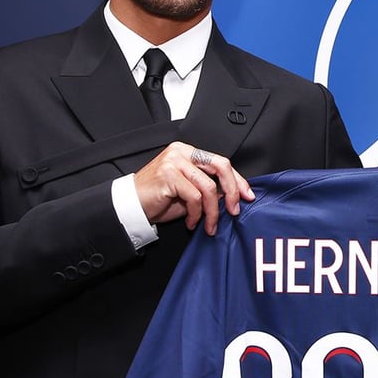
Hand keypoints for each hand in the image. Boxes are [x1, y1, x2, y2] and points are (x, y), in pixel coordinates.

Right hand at [133, 142, 253, 234]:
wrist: (130, 206)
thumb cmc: (158, 200)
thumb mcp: (188, 193)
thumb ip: (208, 189)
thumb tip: (231, 197)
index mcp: (188, 152)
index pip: (221, 162)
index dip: (237, 180)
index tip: (247, 196)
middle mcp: (182, 152)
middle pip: (220, 166)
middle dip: (232, 190)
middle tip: (234, 210)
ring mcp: (174, 161)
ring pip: (208, 187)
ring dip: (212, 211)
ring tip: (208, 225)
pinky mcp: (168, 175)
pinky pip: (194, 197)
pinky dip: (197, 214)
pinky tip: (191, 222)